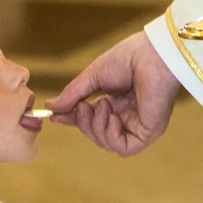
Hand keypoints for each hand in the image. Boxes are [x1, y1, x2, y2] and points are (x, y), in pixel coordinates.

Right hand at [46, 32, 180, 156]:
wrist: (152, 54)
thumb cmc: (129, 58)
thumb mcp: (93, 77)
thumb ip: (73, 95)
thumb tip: (50, 108)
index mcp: (119, 101)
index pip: (93, 119)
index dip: (74, 120)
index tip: (55, 117)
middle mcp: (130, 116)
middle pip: (98, 135)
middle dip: (84, 124)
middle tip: (82, 106)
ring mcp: (139, 126)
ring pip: (108, 144)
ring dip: (96, 127)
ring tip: (101, 104)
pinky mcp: (148, 133)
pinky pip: (123, 148)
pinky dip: (111, 136)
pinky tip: (112, 116)